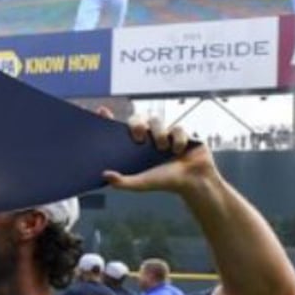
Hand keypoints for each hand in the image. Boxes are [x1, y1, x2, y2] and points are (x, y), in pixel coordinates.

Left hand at [102, 117, 219, 197]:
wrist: (193, 181)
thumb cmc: (167, 181)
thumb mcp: (142, 183)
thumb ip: (124, 181)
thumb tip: (105, 175)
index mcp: (137, 145)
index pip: (121, 127)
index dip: (110, 117)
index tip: (102, 110)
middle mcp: (149, 135)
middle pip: (138, 117)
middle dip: (136, 123)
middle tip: (139, 137)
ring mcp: (166, 132)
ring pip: (157, 120)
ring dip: (159, 133)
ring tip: (162, 149)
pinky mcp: (182, 132)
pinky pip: (177, 128)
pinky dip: (178, 140)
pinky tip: (179, 151)